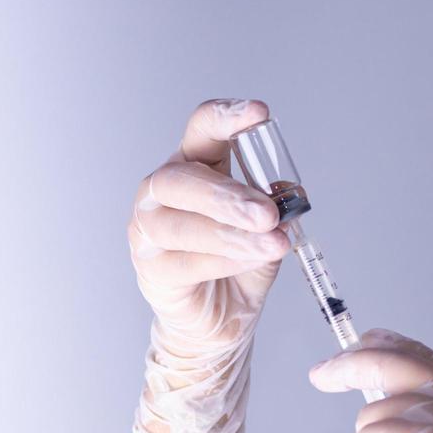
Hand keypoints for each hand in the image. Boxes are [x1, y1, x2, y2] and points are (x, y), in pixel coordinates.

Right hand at [126, 99, 292, 432]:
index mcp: (195, 164)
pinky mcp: (150, 267)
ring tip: (272, 244)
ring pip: (183, 224)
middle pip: (182, 178)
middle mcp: (162, 189)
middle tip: (269, 212)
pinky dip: (225, 260)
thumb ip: (273, 210)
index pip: (202, 128)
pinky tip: (252, 260)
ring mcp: (148, 227)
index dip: (226, 117)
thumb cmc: (241, 263)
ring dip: (232, 234)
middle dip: (229, 195)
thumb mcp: (267, 229)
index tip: (258, 113)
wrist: (223, 319)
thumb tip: (283, 206)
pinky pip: (184, 261)